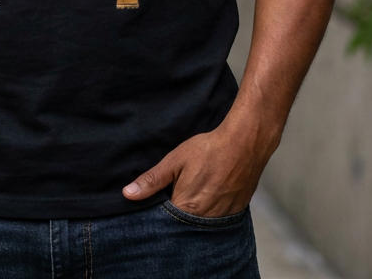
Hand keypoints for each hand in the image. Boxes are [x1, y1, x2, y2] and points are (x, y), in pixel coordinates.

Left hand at [122, 110, 277, 217]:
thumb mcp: (175, 160)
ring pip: (199, 226)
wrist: (244, 144)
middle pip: (183, 227)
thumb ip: (152, 180)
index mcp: (186, 208)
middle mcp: (204, 220)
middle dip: (175, 217)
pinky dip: (209, 214)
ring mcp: (221, 219)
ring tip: (192, 195)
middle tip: (176, 195)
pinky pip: (216, 222)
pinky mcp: (234, 214)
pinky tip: (207, 197)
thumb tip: (128, 194)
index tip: (157, 204)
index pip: (165, 224)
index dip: (159, 215)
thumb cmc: (208, 150)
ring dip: (193, 216)